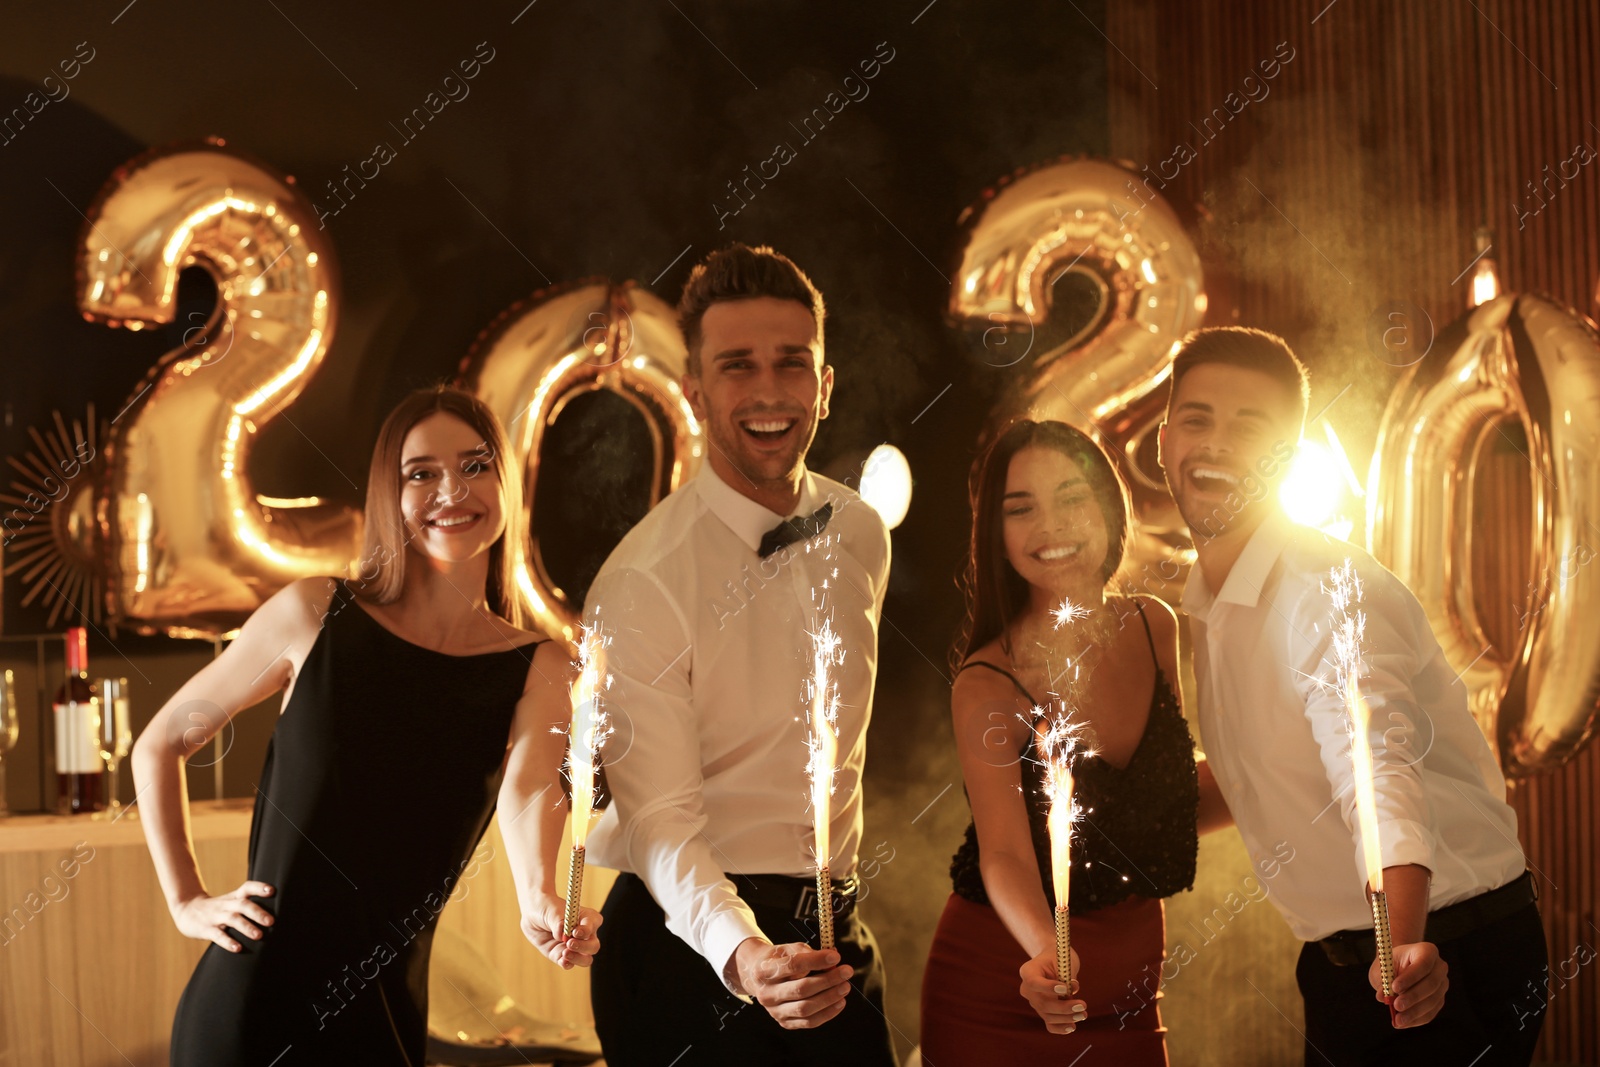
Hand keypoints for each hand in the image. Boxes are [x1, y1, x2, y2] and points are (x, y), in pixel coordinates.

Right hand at [172, 880, 275, 951]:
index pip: (247, 888)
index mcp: (233, 897)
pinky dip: (228, 942)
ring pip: (232, 919)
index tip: (272, 890)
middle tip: (271, 921)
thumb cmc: (217, 908)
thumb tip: (276, 913)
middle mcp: (226, 905)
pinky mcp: (205, 929)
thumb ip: (248, 904)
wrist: (185, 910)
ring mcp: (215, 917)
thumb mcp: (231, 902)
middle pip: (243, 905)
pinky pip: (217, 935)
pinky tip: (238, 948)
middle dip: (257, 912)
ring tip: (259, 936)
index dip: (259, 887)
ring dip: (246, 927)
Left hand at [520, 894, 602, 968]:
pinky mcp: (562, 955)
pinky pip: (569, 964)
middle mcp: (585, 934)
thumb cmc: (547, 907)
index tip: (575, 931)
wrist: (533, 915)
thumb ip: (558, 922)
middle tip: (569, 943)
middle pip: (593, 945)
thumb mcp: (551, 910)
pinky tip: (562, 960)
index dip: (586, 929)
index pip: (593, 924)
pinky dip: (567, 964)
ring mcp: (575, 947)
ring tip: (565, 953)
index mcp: (587, 918)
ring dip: (577, 958)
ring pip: (586, 959)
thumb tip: (562, 935)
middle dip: (584, 947)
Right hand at [732, 938, 852, 1028]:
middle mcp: (766, 993)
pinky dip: (827, 1013)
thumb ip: (807, 952)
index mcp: (764, 971)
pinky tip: (839, 1002)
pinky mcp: (784, 1022)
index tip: (835, 956)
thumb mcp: (787, 948)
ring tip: (845, 987)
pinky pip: (809, 1022)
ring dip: (830, 998)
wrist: (757, 976)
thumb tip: (832, 958)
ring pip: (805, 1009)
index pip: (792, 965)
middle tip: (846, 971)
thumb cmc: (778, 959)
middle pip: (801, 989)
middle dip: (828, 980)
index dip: (816, 961)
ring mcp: (774, 1011)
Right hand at [1019, 946, 1085, 1033]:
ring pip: (1048, 1016)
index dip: (1048, 988)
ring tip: (1083, 1014)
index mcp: (1028, 971)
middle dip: (1064, 1007)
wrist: (1054, 962)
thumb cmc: (1059, 958)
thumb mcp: (1063, 959)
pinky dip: (1060, 1028)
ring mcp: (1034, 1002)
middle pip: (1042, 1004)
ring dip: (1067, 1018)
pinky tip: (1072, 1026)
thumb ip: (1067, 975)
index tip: (1065, 988)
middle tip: (1082, 1005)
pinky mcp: (1044, 1012)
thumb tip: (1073, 989)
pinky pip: (1050, 1024)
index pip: (1033, 983)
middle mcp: (1027, 989)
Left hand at [1371, 941, 1446, 1026]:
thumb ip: (1383, 979)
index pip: (1423, 963)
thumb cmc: (1390, 964)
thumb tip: (1382, 996)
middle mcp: (1439, 967)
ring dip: (1414, 1012)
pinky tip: (1403, 1023)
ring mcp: (1442, 985)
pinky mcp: (1440, 1000)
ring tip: (1397, 1019)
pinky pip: (1431, 1012)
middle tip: (1396, 1005)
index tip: (1394, 987)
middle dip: (1413, 997)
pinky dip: (1416, 1019)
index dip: (1410, 977)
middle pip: (1431, 984)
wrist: (1399, 966)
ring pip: (1432, 1001)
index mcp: (1427, 951)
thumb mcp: (1382, 967)